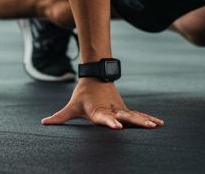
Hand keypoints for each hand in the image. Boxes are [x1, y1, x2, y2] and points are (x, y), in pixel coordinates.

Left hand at [41, 79, 164, 128]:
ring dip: (146, 120)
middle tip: (147, 126)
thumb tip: (44, 122)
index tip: (117, 126)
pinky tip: (159, 124)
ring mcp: (120, 109)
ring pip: (135, 115)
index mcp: (98, 111)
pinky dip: (148, 118)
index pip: (104, 118)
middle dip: (137, 122)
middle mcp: (111, 110)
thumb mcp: (71, 106)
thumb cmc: (83, 95)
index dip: (110, 122)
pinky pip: (138, 115)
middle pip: (125, 117)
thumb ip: (60, 117)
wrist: (96, 77)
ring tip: (156, 126)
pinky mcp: (125, 109)